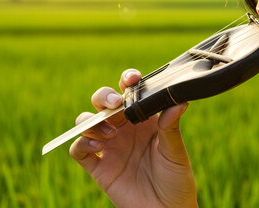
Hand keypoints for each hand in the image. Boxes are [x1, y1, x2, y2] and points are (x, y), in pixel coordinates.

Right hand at [69, 69, 197, 207]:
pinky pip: (79, 150)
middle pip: (103, 103)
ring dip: (92, 121)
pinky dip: (81, 143)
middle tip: (114, 105)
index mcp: (144, 120)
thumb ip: (171, 127)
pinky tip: (96, 146)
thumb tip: (179, 100)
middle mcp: (124, 130)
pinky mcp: (99, 167)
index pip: (130, 94)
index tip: (131, 79)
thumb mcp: (175, 152)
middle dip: (104, 97)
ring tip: (110, 133)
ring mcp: (110, 147)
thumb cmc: (176, 181)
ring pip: (87, 122)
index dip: (127, 81)